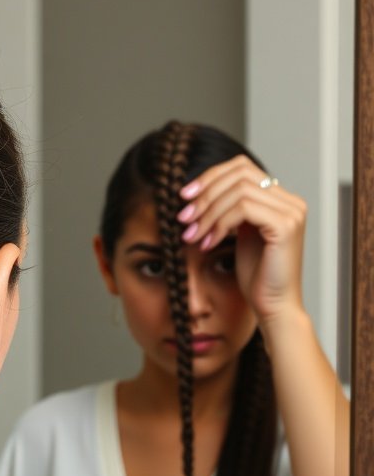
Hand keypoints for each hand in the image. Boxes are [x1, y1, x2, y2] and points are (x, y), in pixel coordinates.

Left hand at [177, 155, 306, 326]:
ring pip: (238, 191)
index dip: (210, 177)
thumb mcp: (239, 234)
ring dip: (208, 212)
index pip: (242, 168)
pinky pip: (243, 209)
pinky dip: (219, 223)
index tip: (184, 196)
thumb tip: (196, 190)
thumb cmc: (256, 277)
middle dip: (205, 193)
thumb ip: (229, 209)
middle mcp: (291, 201)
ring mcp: (292, 212)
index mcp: (280, 199)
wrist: (273, 308)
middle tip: (184, 216)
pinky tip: (208, 243)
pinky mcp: (286, 225)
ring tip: (192, 234)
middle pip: (239, 174)